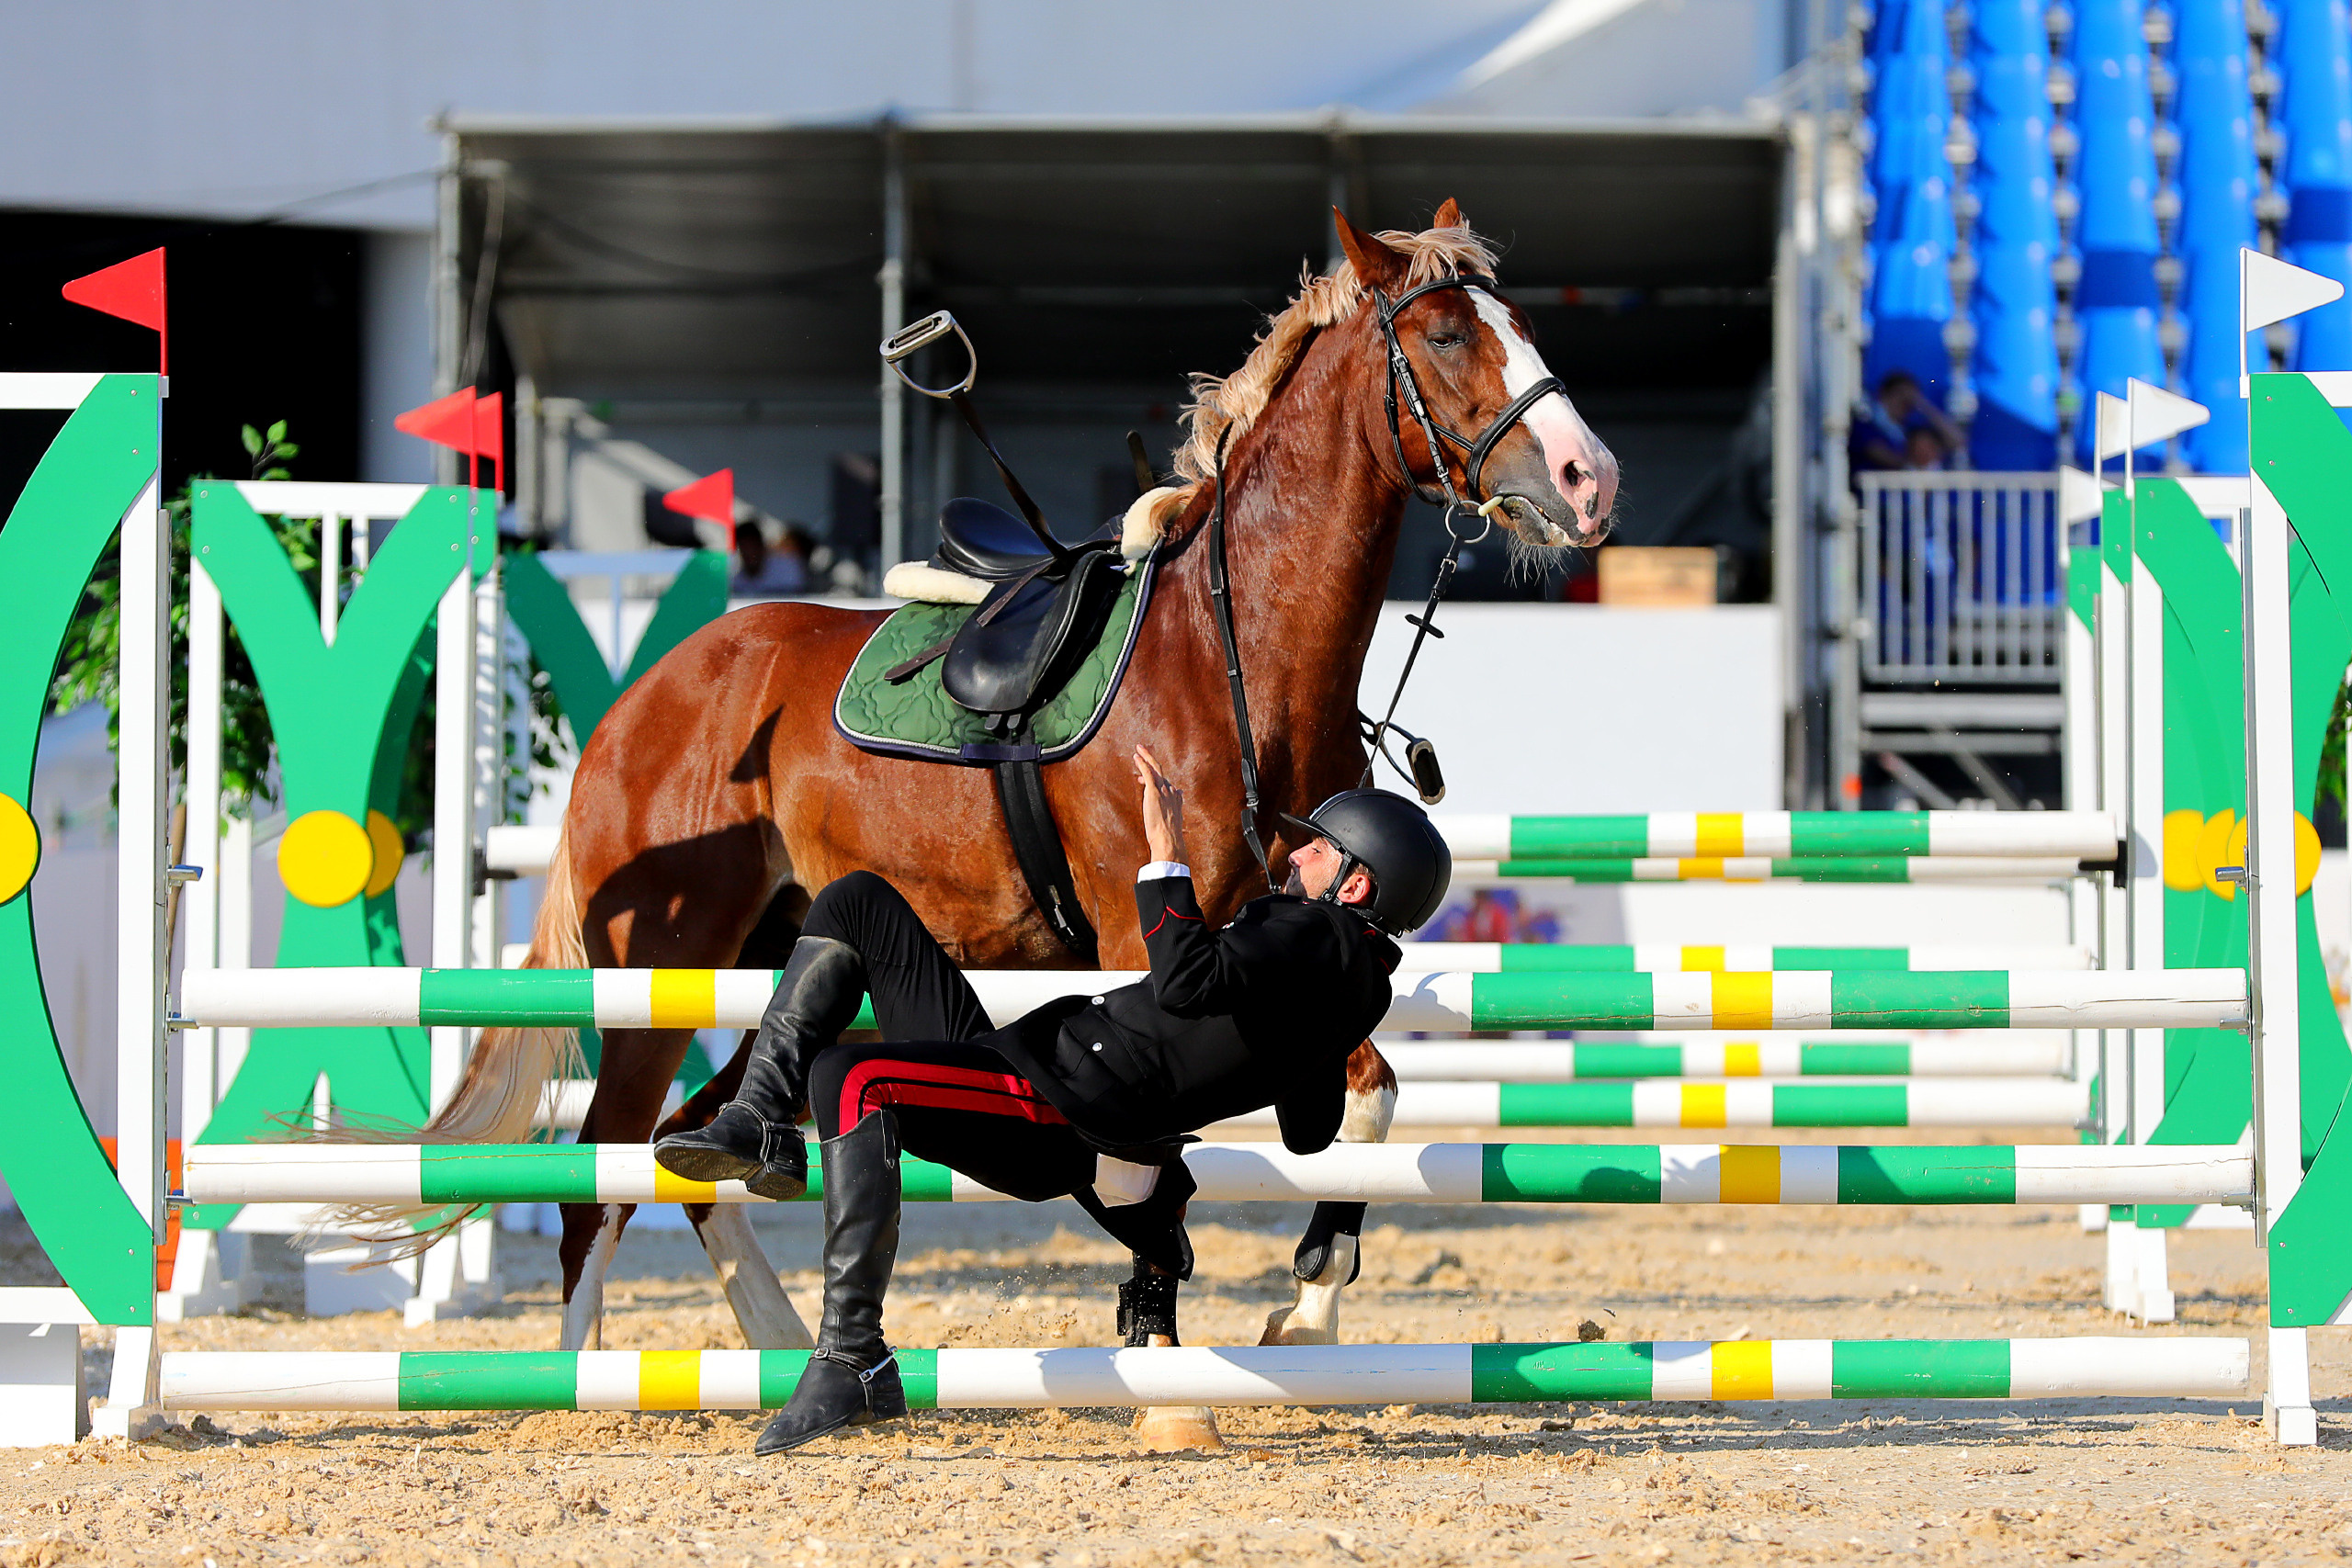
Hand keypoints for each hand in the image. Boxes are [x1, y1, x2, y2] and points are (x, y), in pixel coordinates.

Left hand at [1132, 744, 1188, 865]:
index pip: (1168, 785)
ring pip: (1156, 768)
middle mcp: (1171, 793)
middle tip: (1143, 752)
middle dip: (1152, 761)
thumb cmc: (1168, 838)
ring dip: (1147, 757)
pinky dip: (1143, 763)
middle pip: (1162, 773)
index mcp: (1175, 801)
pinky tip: (1136, 756)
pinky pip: (1149, 773)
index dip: (1158, 781)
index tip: (1145, 779)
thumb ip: (1173, 818)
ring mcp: (1163, 791)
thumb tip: (1176, 816)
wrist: (1168, 840)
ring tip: (1139, 749)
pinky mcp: (1154, 792)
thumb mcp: (1171, 827)